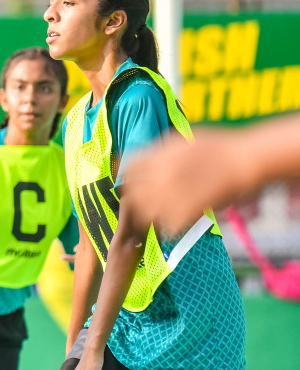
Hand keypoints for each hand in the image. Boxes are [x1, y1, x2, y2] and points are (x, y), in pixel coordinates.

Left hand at [119, 130, 236, 234]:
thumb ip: (159, 151)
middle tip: (140, 203)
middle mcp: (159, 177)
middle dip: (133, 198)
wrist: (242, 162)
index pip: (127, 169)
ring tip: (156, 216)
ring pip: (144, 214)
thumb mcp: (181, 141)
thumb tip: (141, 158)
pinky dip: (170, 228)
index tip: (131, 182)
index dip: (126, 176)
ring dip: (148, 216)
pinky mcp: (185, 214)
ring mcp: (171, 197)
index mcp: (157, 158)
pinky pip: (167, 228)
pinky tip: (175, 223)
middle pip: (131, 194)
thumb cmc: (216, 147)